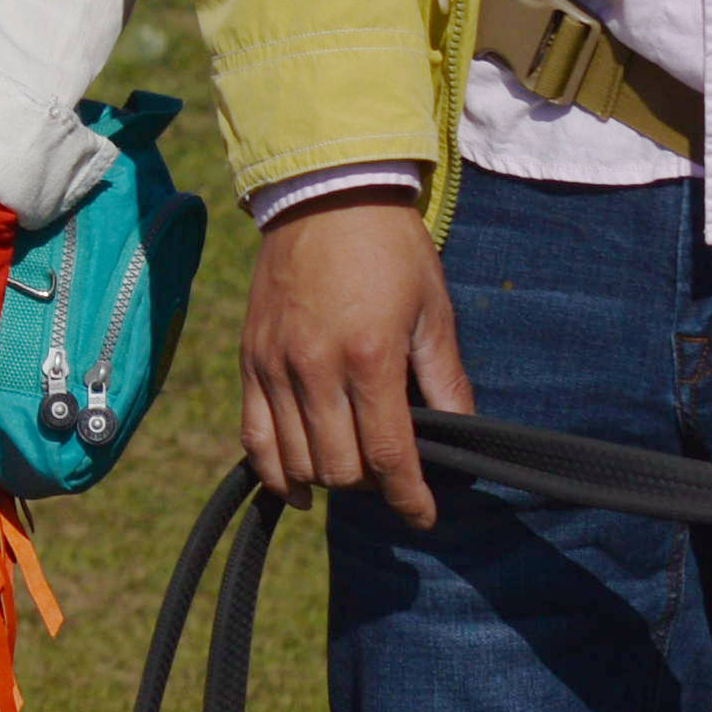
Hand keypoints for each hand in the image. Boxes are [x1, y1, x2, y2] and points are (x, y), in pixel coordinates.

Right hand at [241, 188, 470, 526]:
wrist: (326, 194)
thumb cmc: (390, 250)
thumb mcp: (433, 311)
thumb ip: (446, 381)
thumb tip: (462, 438)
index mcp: (369, 356)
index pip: (389, 455)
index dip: (410, 498)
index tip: (424, 516)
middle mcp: (315, 368)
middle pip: (340, 468)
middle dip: (373, 486)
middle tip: (393, 473)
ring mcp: (275, 365)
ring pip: (298, 462)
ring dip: (330, 480)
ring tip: (354, 468)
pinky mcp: (250, 360)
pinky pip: (253, 438)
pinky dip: (276, 473)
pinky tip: (301, 487)